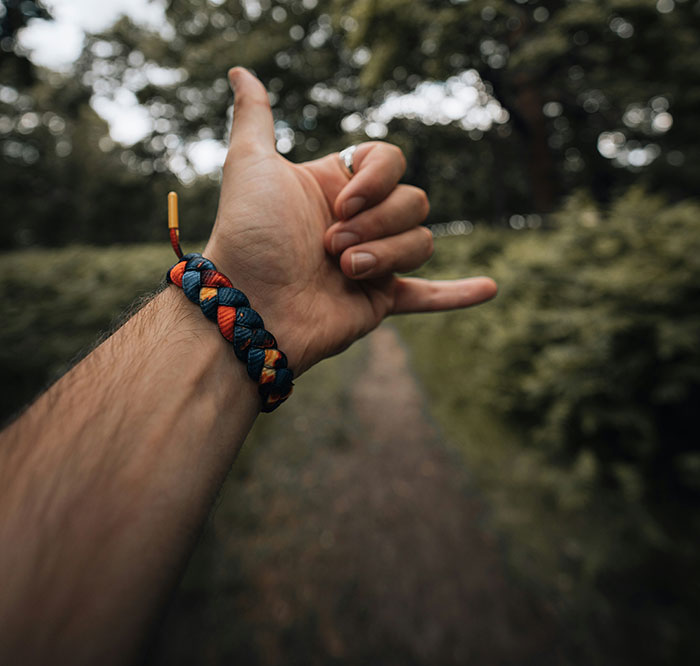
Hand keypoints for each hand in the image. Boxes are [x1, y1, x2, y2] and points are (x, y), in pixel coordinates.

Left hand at [203, 67, 496, 374]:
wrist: (252, 306)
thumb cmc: (250, 235)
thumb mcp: (250, 164)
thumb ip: (255, 118)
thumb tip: (238, 72)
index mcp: (337, 187)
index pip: (390, 161)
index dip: (377, 179)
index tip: (342, 202)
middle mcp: (359, 221)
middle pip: (413, 202)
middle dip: (377, 222)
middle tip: (331, 245)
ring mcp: (373, 260)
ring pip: (421, 242)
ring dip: (384, 255)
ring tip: (344, 271)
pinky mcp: (380, 299)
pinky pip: (427, 294)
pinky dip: (457, 293)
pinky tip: (488, 289)